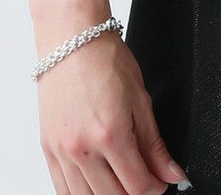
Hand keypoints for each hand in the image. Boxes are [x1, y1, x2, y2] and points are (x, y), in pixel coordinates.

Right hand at [36, 28, 190, 194]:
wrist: (72, 42)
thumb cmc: (105, 61)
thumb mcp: (141, 100)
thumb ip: (155, 145)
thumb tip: (172, 173)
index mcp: (110, 134)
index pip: (136, 186)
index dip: (155, 189)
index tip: (162, 182)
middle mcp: (82, 148)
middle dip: (135, 193)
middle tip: (146, 180)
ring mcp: (62, 152)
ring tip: (124, 180)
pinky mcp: (48, 150)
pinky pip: (63, 190)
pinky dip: (83, 194)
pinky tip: (97, 184)